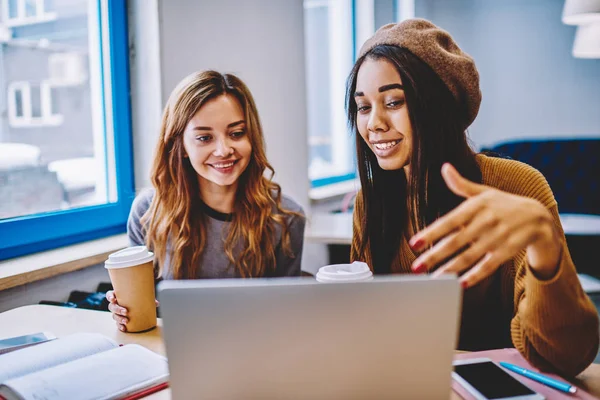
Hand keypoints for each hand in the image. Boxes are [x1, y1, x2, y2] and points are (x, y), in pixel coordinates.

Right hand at [106, 290, 159, 332]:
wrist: (138, 303)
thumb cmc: (138, 297)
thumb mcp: (142, 296)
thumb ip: (148, 298)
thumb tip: (156, 303)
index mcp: (118, 295)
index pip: (110, 295)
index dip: (110, 297)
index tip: (113, 299)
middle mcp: (116, 304)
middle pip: (112, 307)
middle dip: (118, 309)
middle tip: (126, 312)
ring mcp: (116, 313)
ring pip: (114, 316)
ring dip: (119, 319)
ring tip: (126, 321)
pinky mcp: (119, 320)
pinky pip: (117, 323)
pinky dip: (120, 326)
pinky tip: (124, 328)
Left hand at [408, 163, 561, 288]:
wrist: (539, 217)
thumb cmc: (504, 204)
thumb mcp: (484, 192)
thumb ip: (461, 184)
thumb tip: (445, 167)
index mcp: (477, 205)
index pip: (449, 221)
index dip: (431, 233)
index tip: (414, 243)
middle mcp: (487, 221)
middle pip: (456, 241)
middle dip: (435, 255)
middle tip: (416, 266)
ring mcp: (498, 237)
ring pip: (470, 256)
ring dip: (450, 269)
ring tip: (433, 279)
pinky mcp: (508, 251)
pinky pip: (489, 265)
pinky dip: (476, 275)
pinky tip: (460, 284)